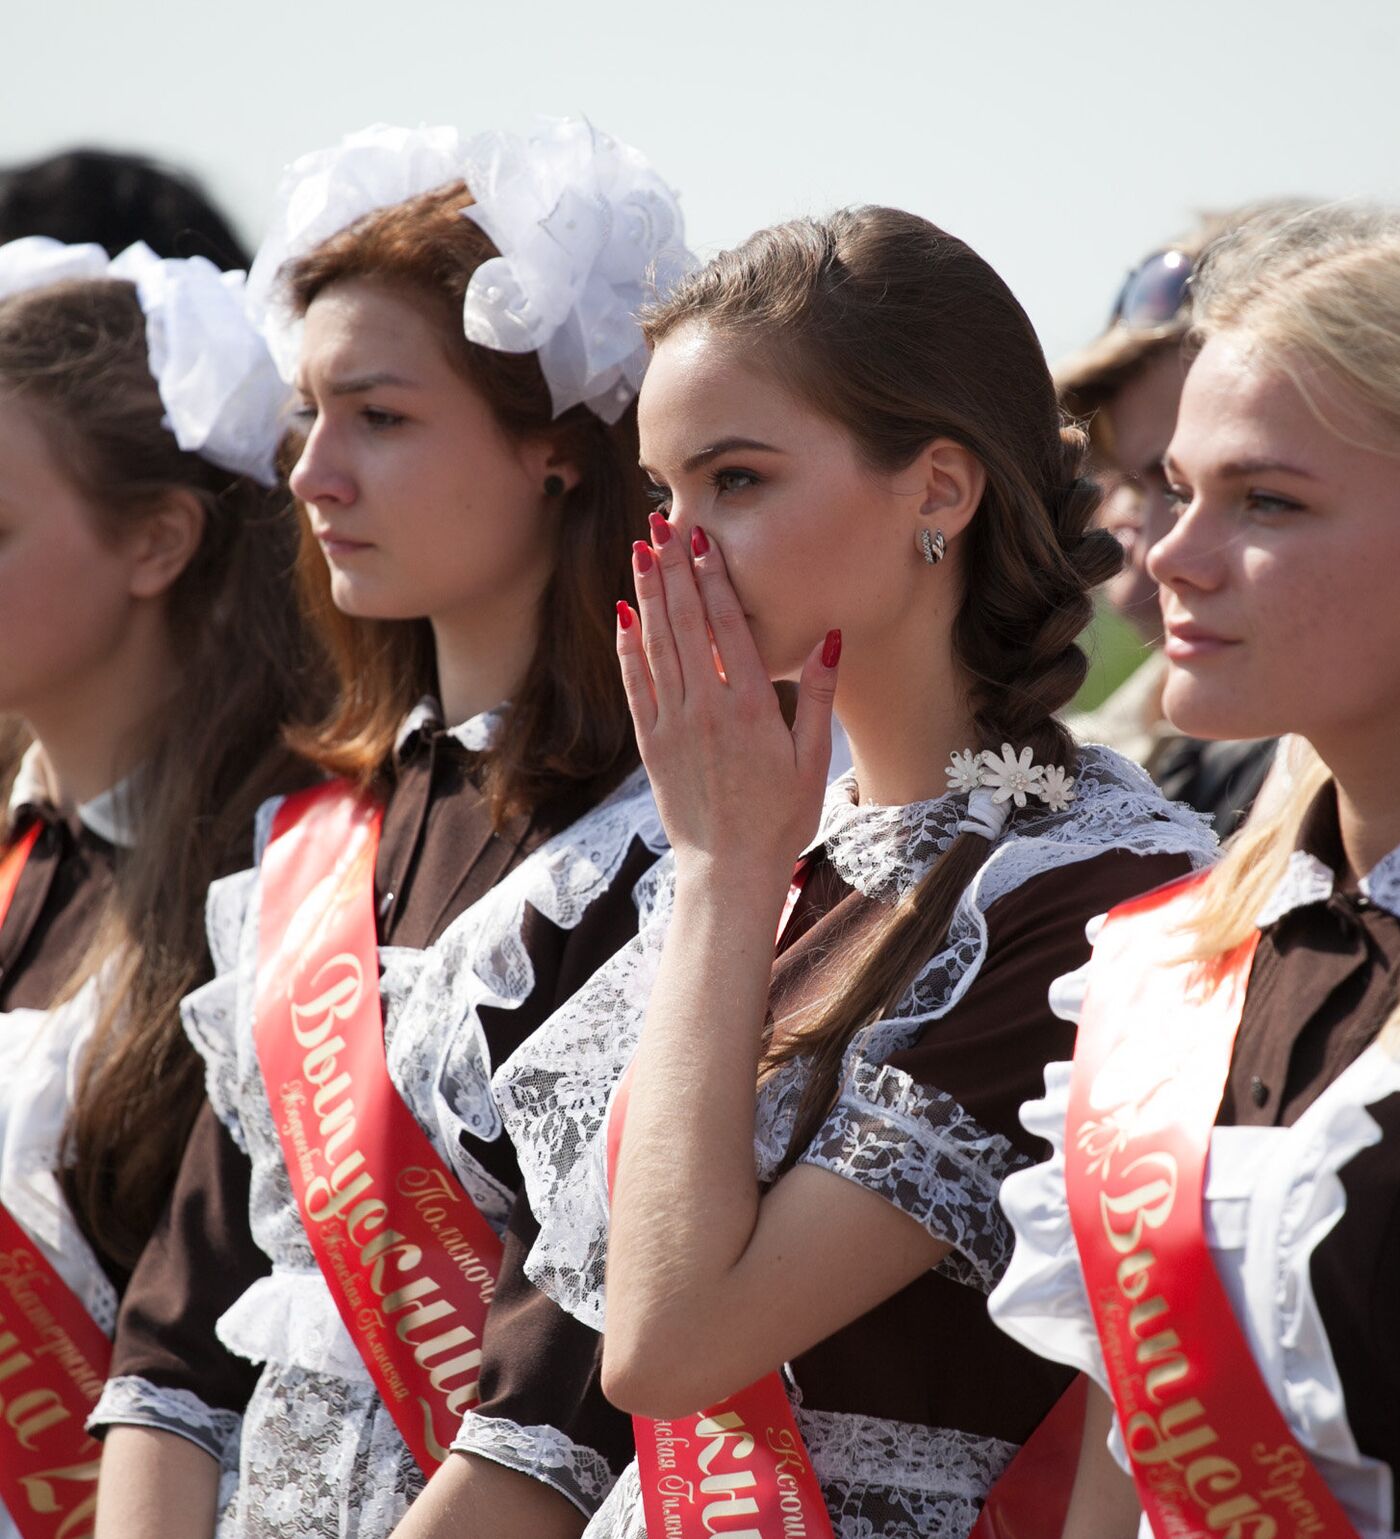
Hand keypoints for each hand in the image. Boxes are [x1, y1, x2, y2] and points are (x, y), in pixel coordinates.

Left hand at [616, 515, 838, 890]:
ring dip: (648, 595)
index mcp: (750, 706)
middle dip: (672, 570)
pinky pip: (636, 685)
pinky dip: (629, 646)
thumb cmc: (780, 818)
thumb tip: (828, 636)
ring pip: (656, 646)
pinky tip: (625, 615)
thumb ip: (814, 694)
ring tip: (641, 552)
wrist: (729, 870)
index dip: (712, 577)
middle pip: (684, 623)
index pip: (727, 625)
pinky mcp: (651, 745)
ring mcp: (672, 725)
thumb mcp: (812, 759)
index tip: (702, 538)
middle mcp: (706, 708)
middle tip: (661, 523)